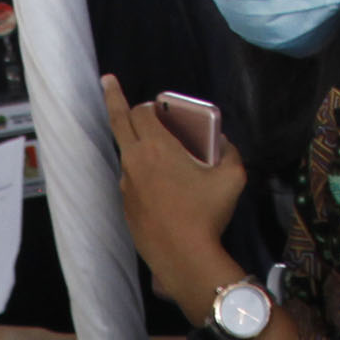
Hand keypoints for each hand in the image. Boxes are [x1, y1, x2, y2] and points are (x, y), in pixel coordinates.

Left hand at [103, 73, 249, 309]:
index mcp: (156, 147)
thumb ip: (230, 152)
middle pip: (119, 122)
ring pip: (127, 156)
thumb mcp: (233, 176)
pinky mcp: (126, 207)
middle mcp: (134, 162)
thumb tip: (224, 142)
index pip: (141, 111)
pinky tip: (164, 192)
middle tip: (107, 82)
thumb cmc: (208, 213)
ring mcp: (126, 186)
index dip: (148, 104)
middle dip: (113, 98)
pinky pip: (132, 183)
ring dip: (138, 147)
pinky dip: (143, 177)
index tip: (156, 105)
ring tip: (163, 159)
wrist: (184, 257)